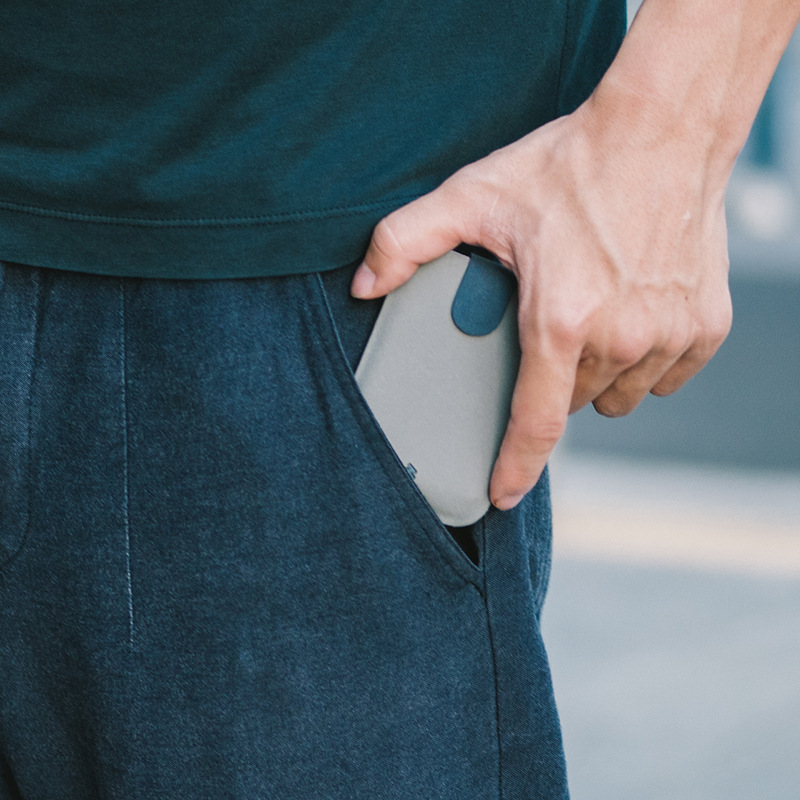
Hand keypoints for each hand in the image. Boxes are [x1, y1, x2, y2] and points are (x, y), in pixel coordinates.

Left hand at [350, 93, 731, 510]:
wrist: (662, 129)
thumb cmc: (569, 164)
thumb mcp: (472, 196)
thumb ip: (405, 242)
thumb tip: (364, 285)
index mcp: (561, 321)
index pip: (536, 422)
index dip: (515, 466)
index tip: (501, 495)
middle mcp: (621, 338)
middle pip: (574, 401)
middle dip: (552, 382)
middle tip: (546, 331)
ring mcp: (669, 335)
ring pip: (621, 394)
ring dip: (598, 375)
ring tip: (588, 322)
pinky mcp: (706, 327)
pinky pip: (668, 377)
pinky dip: (646, 362)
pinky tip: (631, 319)